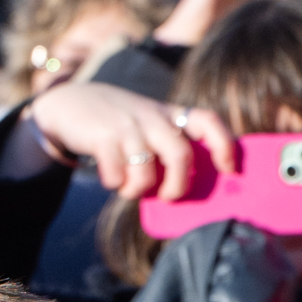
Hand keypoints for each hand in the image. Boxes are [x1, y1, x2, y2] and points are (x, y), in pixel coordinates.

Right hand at [23, 79, 234, 195]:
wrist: (71, 104)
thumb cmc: (119, 128)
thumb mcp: (147, 128)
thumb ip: (166, 152)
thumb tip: (186, 194)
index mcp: (170, 116)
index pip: (208, 121)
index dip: (224, 145)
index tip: (230, 169)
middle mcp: (154, 118)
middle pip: (181, 155)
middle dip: (177, 186)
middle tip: (166, 197)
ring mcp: (128, 126)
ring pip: (146, 171)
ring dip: (136, 190)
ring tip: (127, 187)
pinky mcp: (102, 136)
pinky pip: (116, 174)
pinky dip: (113, 183)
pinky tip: (109, 177)